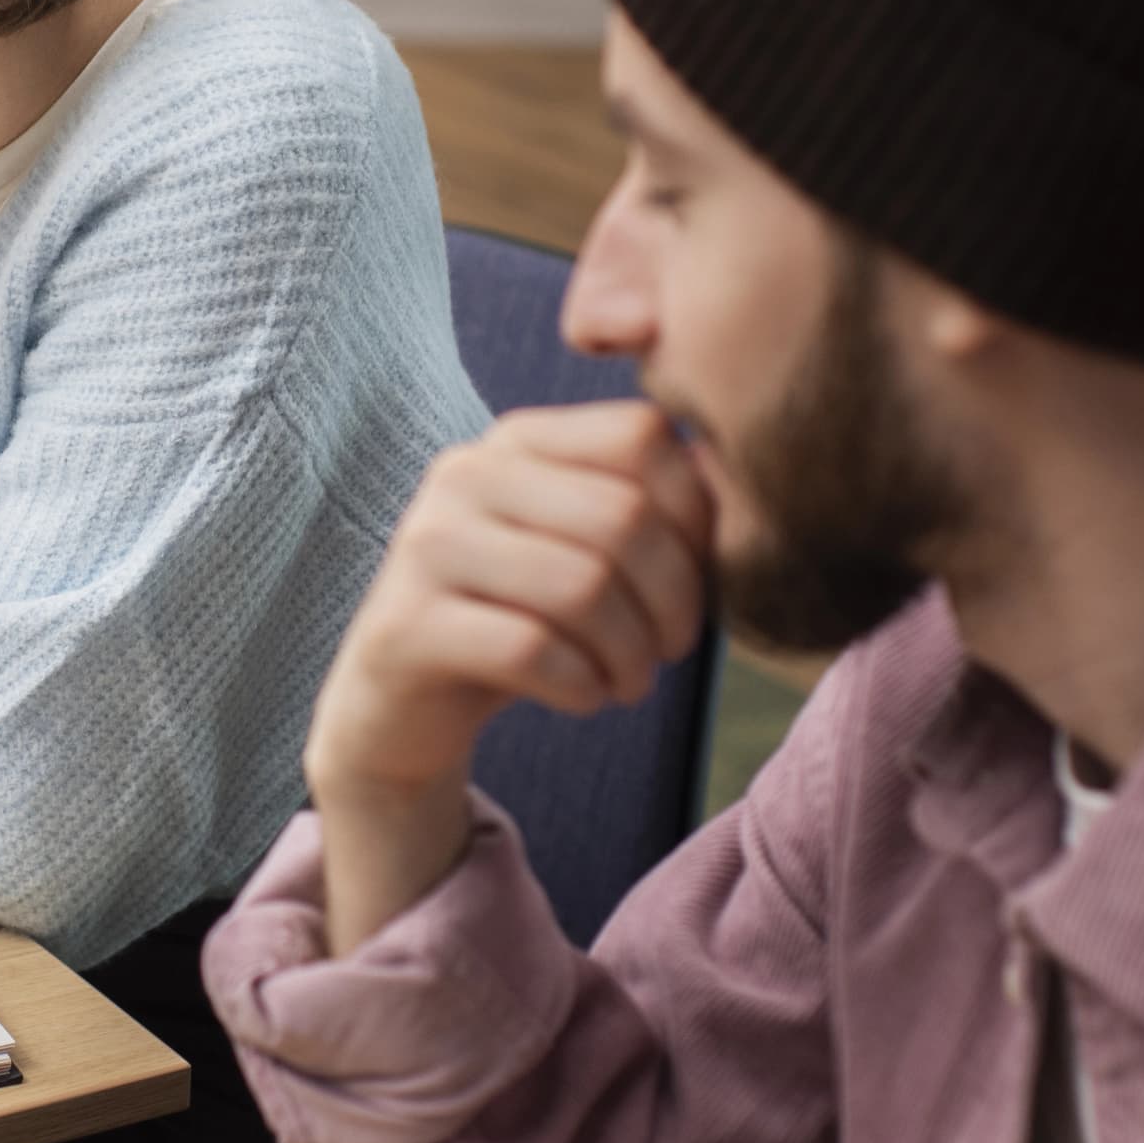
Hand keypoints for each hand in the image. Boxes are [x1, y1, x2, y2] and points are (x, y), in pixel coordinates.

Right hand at [301, 402, 709, 949]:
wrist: (400, 706)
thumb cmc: (516, 622)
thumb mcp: (579, 552)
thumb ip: (645, 508)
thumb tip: (743, 481)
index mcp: (516, 441)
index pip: (641, 436)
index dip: (696, 514)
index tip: (697, 579)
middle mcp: (463, 476)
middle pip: (623, 518)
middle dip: (674, 600)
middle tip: (671, 651)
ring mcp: (425, 547)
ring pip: (582, 587)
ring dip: (631, 655)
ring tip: (630, 682)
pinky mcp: (404, 626)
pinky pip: (531, 651)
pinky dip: (581, 685)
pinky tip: (583, 697)